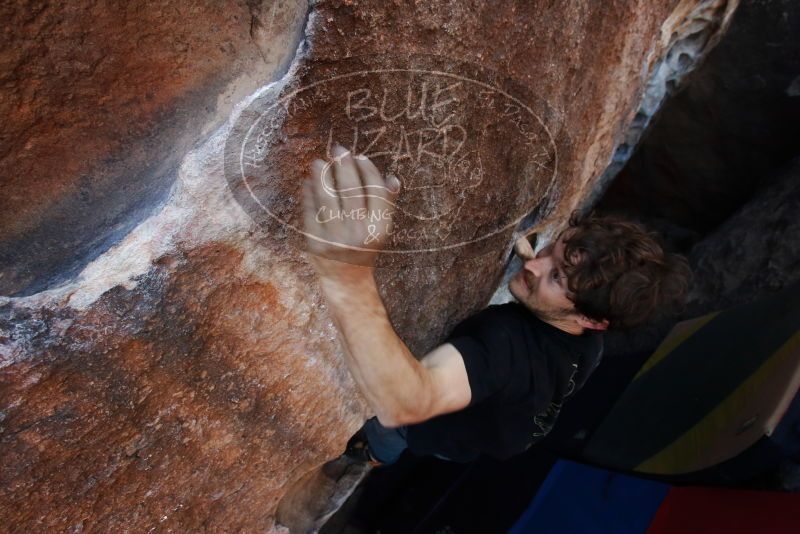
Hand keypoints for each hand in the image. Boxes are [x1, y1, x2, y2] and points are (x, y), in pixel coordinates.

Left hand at [302, 144, 400, 281]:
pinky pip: (310, 212)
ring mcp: (335, 239)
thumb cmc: (365, 247)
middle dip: (344, 166)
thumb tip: (393, 178)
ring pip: (327, 198)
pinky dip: (309, 194)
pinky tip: (309, 182)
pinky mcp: (315, 243)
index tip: (360, 157)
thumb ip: (386, 204)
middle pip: (351, 190)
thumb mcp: (381, 229)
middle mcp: (358, 233)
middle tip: (338, 149)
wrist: (346, 279)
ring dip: (322, 176)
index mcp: (378, 229)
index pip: (375, 191)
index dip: (367, 170)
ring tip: (319, 162)